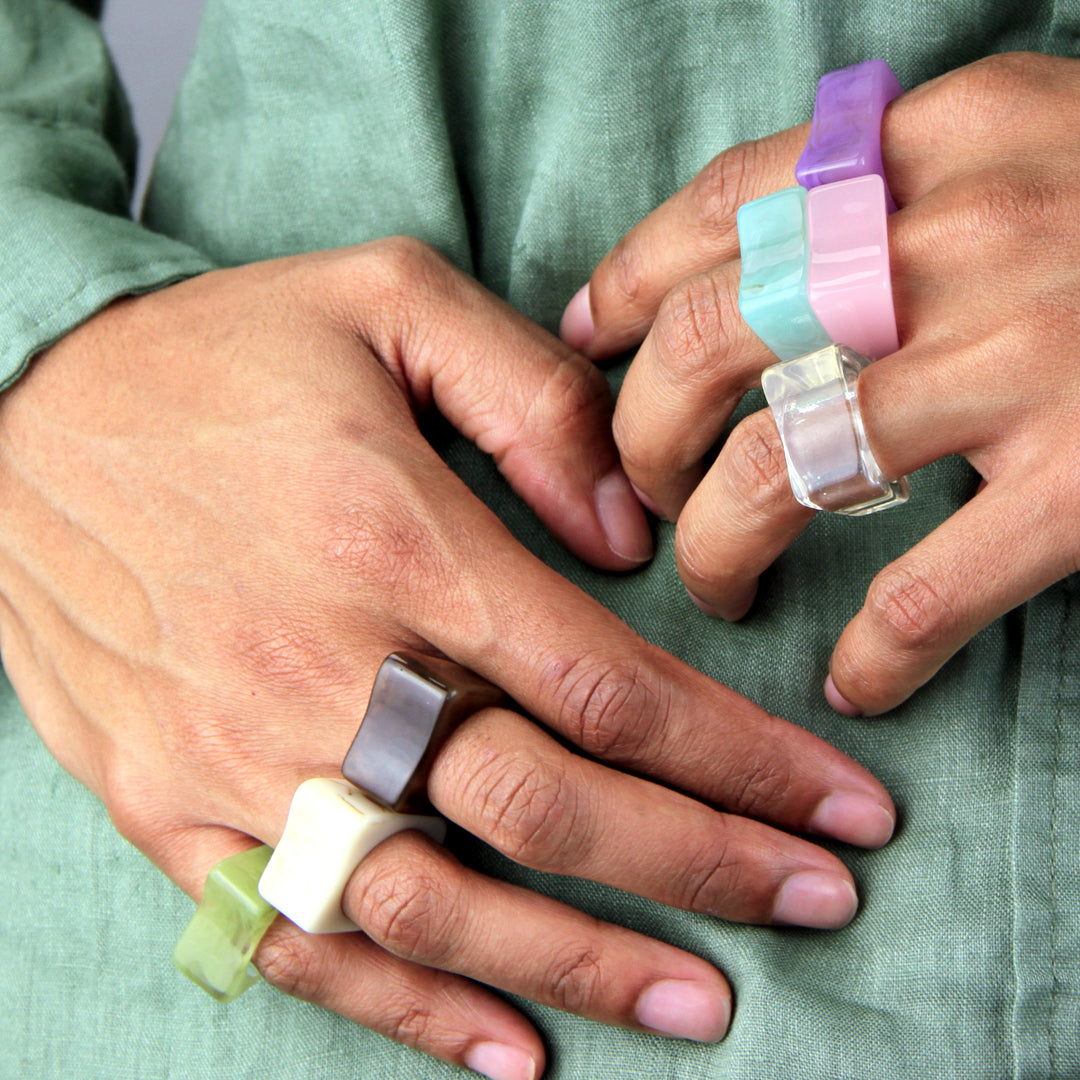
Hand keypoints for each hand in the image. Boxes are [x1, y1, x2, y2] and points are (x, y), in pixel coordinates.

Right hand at [0, 240, 893, 1078]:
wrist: (18, 416)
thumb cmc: (214, 356)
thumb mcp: (386, 301)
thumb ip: (533, 397)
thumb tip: (631, 534)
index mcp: (400, 541)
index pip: (612, 686)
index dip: (743, 757)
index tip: (839, 802)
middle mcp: (330, 670)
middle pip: (552, 808)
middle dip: (706, 865)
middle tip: (820, 900)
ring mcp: (243, 757)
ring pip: (441, 903)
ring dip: (581, 966)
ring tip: (701, 1004)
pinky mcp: (172, 805)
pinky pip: (301, 935)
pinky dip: (409, 1008)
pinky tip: (507, 1051)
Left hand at [561, 51, 1079, 716]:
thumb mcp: (1023, 145)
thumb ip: (886, 187)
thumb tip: (732, 261)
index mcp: (940, 141)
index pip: (717, 208)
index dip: (624, 283)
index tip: (586, 345)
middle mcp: (965, 236)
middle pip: (709, 341)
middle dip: (638, 434)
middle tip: (640, 495)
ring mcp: (1028, 355)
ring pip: (782, 466)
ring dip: (717, 547)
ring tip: (719, 586)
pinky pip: (926, 589)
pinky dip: (874, 652)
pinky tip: (856, 678)